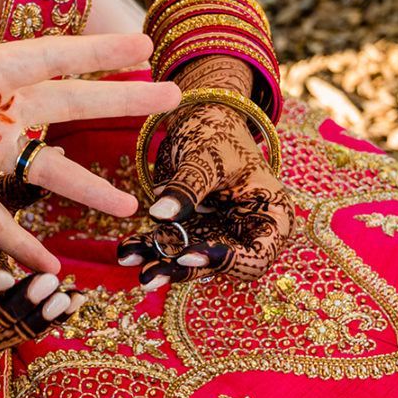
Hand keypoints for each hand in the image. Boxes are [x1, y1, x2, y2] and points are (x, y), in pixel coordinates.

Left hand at [0, 0, 179, 273]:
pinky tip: (50, 264)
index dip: (96, 51)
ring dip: (86, 188)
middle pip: (66, 107)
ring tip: (130, 207)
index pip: (49, 57)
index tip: (142, 42)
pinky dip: (21, 242)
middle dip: (118, 102)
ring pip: (44, 172)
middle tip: (169, 98)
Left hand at [117, 102, 293, 288]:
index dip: (224, 261)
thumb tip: (158, 215)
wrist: (201, 121)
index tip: (186, 256)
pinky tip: (126, 251)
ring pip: (188, 259)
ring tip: (129, 262)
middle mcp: (244, 233)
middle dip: (182, 270)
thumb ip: (188, 187)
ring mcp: (215, 233)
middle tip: (149, 276)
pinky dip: (146, 247)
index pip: (256, 256)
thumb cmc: (220, 134)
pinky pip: (167, 244)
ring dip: (158, 263)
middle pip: (218, 265)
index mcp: (271, 217)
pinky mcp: (188, 230)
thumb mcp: (208, 157)